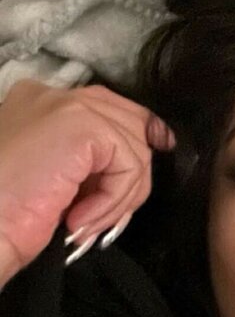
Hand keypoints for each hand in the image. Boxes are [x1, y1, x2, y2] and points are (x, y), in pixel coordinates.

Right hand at [0, 79, 175, 284]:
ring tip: (83, 222)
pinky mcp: (83, 127)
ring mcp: (68, 106)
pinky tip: (78, 217)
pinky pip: (129, 166)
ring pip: (134, 149)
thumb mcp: (53, 178)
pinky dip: (112, 201)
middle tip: (103, 216)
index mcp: (40, 101)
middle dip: (131, 176)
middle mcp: (53, 94)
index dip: (134, 141)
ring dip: (118, 198)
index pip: (108, 109)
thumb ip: (89, 162)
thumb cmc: (6, 214)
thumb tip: (136, 164)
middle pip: (131, 121)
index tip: (138, 176)